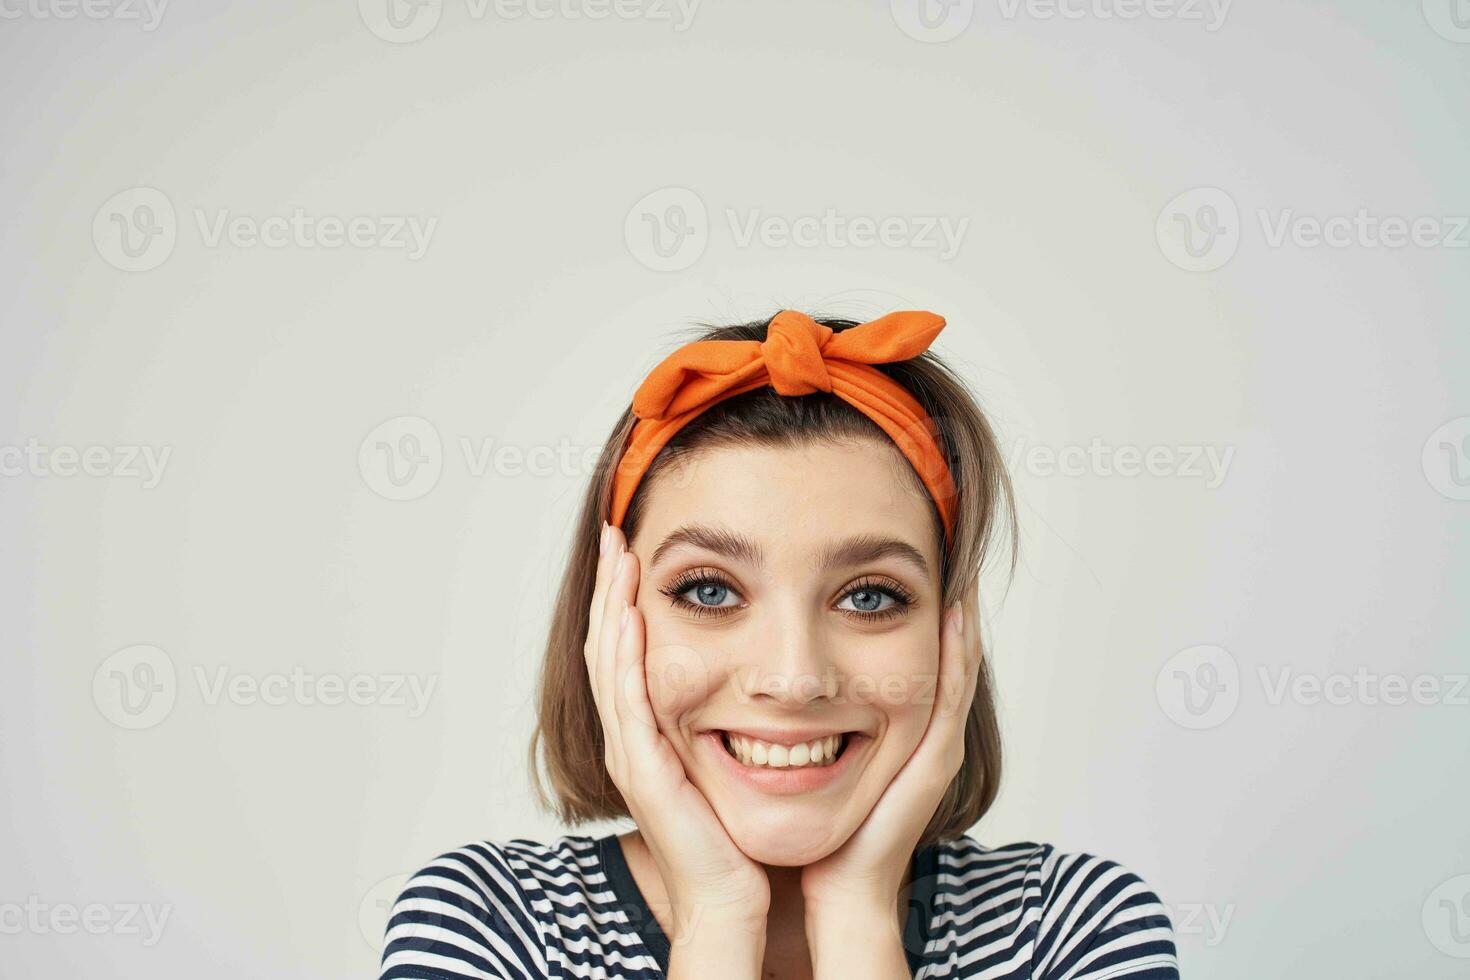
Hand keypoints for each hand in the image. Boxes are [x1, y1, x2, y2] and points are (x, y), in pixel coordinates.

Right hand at [585, 522, 770, 932]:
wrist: (732, 895)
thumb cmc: (736, 832)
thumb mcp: (726, 755)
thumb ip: (725, 712)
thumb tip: (752, 669)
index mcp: (647, 730)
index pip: (625, 649)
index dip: (625, 597)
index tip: (634, 548)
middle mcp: (628, 737)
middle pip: (606, 646)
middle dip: (611, 588)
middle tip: (616, 534)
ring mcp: (630, 754)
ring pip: (609, 665)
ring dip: (613, 607)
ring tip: (620, 558)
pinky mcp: (644, 771)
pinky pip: (628, 703)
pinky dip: (627, 657)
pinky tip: (633, 617)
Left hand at [799, 577, 983, 918]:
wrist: (835, 884)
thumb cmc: (815, 827)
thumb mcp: (800, 753)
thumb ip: (786, 714)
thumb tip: (748, 674)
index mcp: (892, 729)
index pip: (905, 655)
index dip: (904, 609)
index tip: (895, 564)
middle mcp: (920, 731)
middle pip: (942, 654)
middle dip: (939, 602)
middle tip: (939, 545)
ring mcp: (935, 744)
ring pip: (959, 664)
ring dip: (959, 617)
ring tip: (955, 564)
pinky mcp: (936, 759)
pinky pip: (955, 693)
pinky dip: (960, 651)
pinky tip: (957, 612)